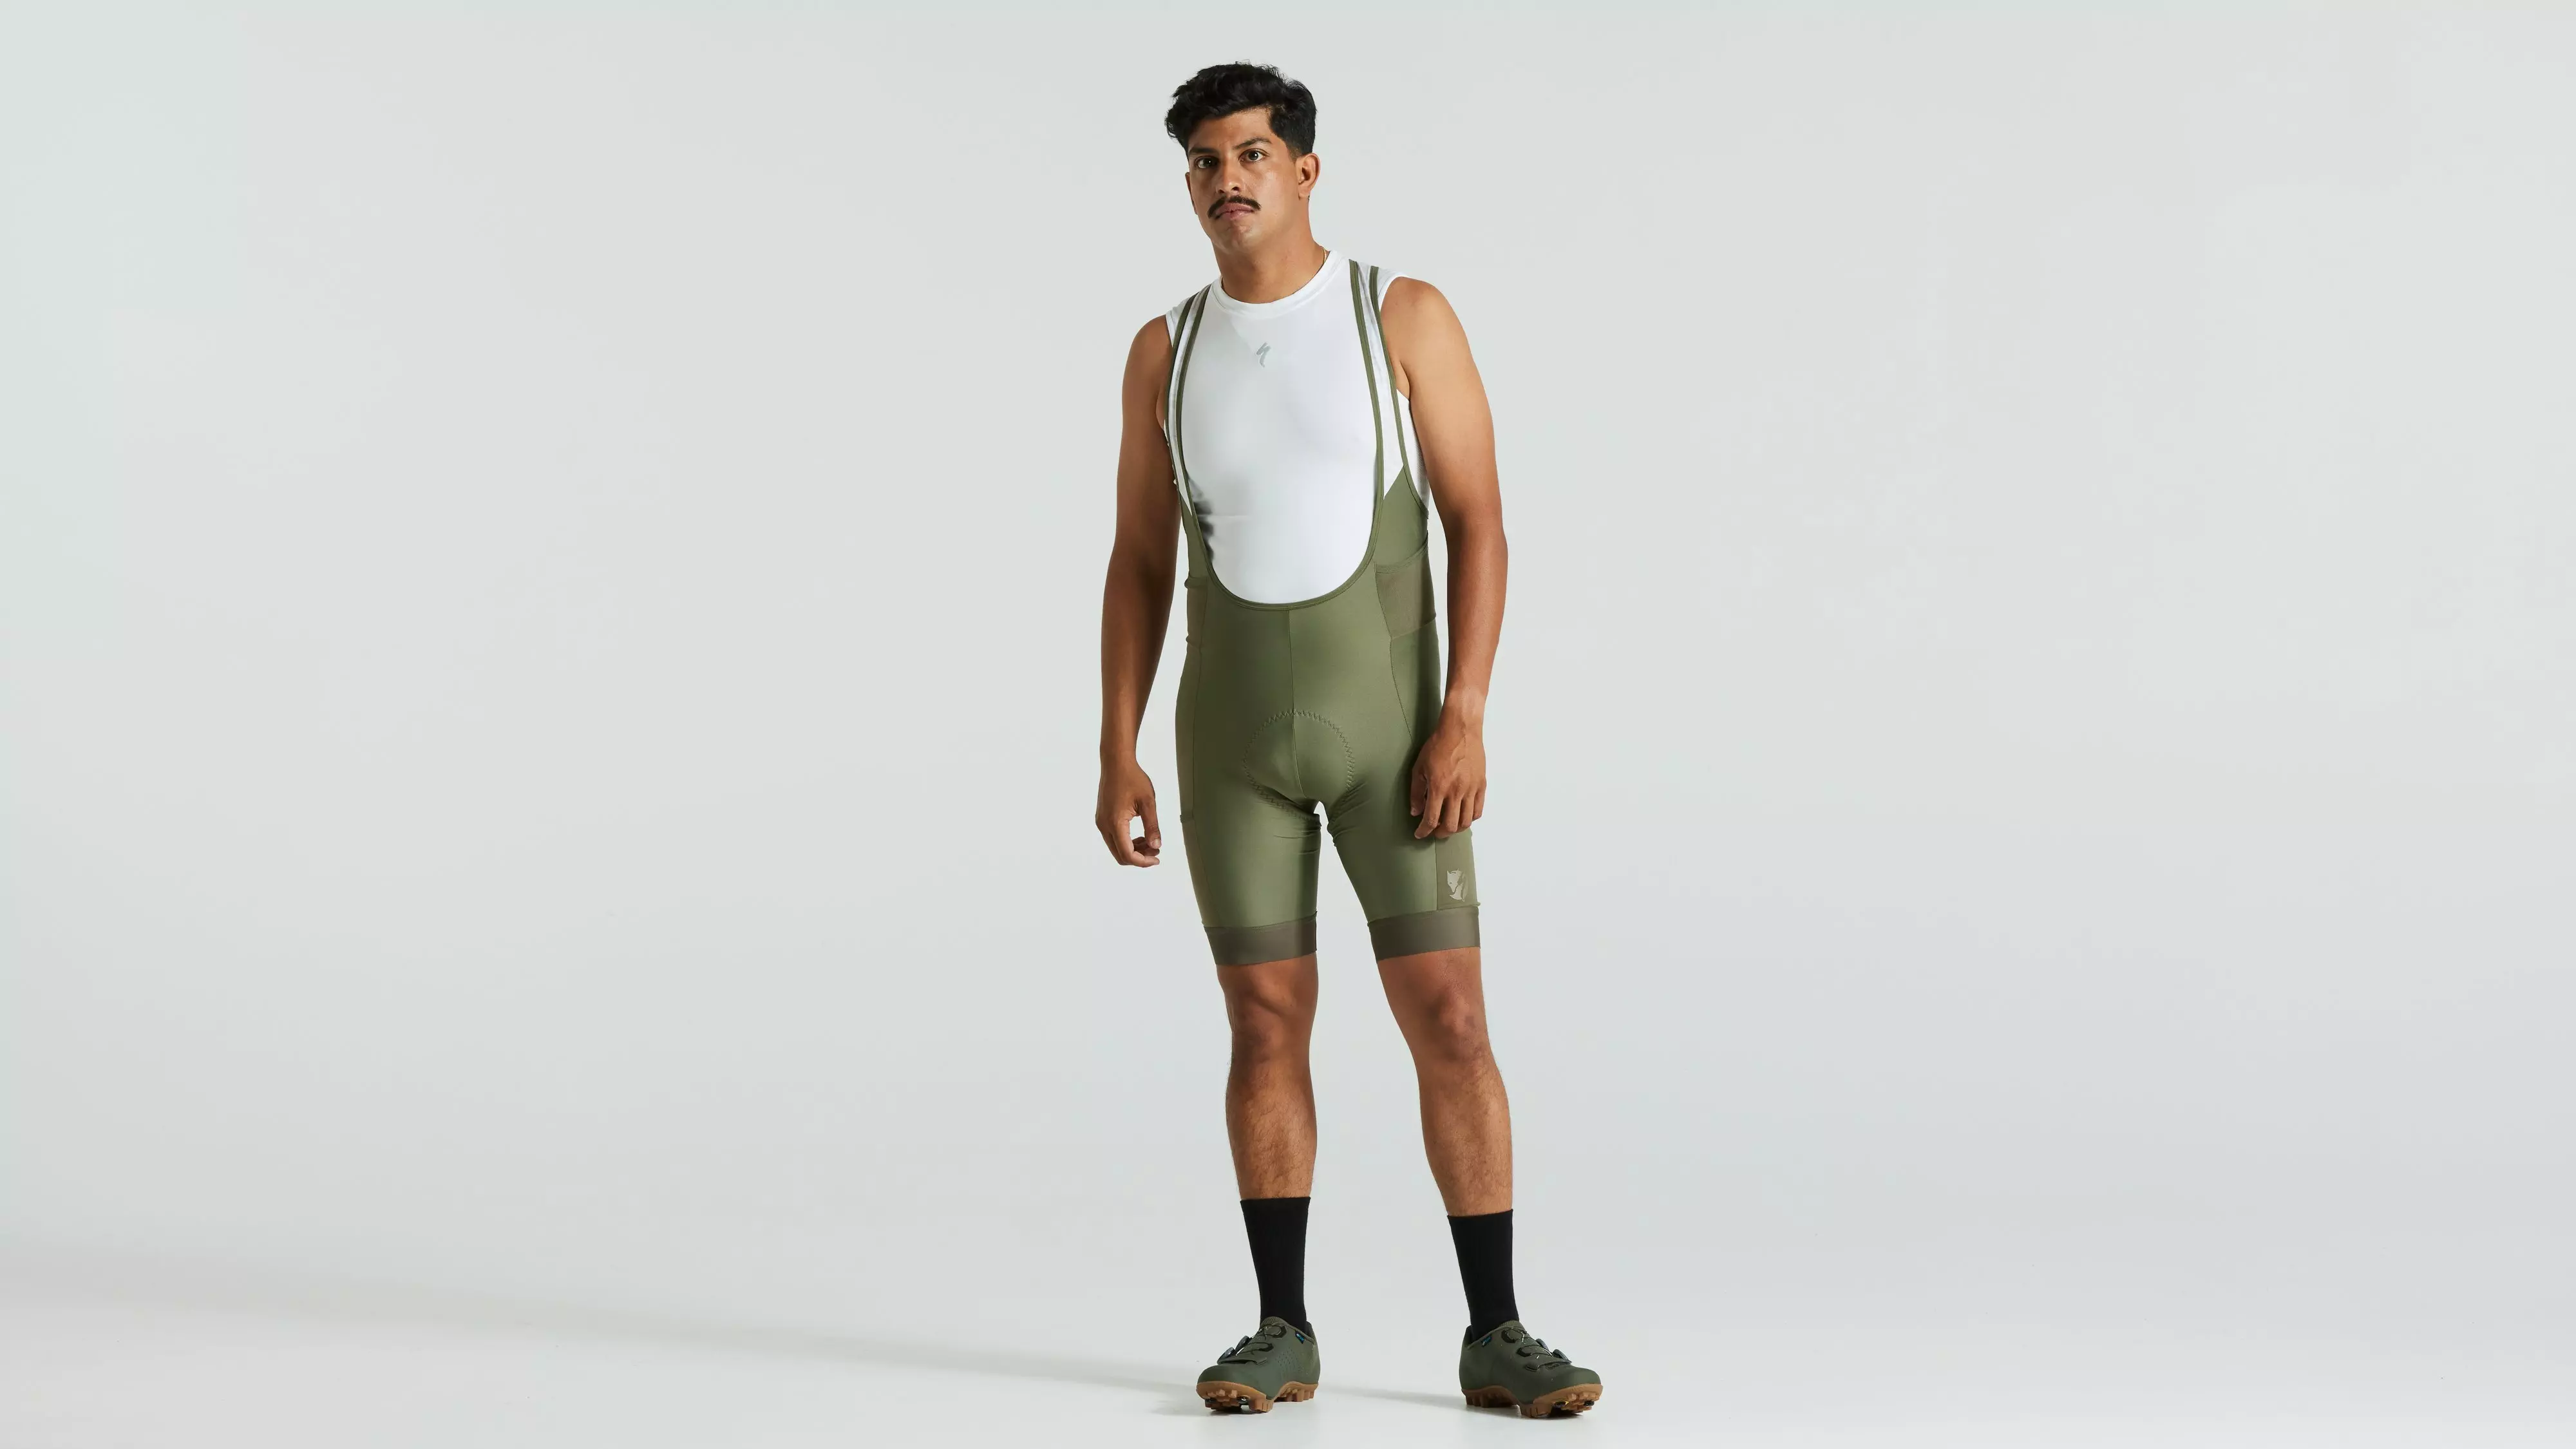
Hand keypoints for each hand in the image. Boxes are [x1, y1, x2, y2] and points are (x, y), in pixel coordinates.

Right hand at [1096, 759, 1163, 865]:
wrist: (1116, 762)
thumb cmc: (1132, 778)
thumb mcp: (1148, 802)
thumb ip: (1152, 826)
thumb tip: (1156, 846)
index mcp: (1115, 823)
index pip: (1127, 854)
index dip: (1143, 861)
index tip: (1157, 858)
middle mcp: (1104, 825)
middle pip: (1120, 855)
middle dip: (1139, 857)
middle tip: (1156, 851)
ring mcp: (1101, 822)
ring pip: (1116, 848)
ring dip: (1133, 850)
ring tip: (1150, 842)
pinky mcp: (1102, 818)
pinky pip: (1113, 838)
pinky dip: (1126, 841)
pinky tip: (1140, 835)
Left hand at [1409, 716, 1485, 839]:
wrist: (1461, 730)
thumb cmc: (1438, 745)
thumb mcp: (1419, 767)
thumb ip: (1416, 792)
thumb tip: (1416, 811)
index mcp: (1439, 788)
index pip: (1431, 819)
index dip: (1424, 831)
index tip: (1419, 834)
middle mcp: (1456, 792)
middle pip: (1450, 826)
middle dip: (1439, 833)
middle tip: (1433, 831)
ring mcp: (1471, 789)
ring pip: (1466, 822)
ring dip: (1455, 829)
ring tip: (1447, 825)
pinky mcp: (1481, 785)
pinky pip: (1478, 810)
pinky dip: (1469, 818)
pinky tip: (1462, 816)